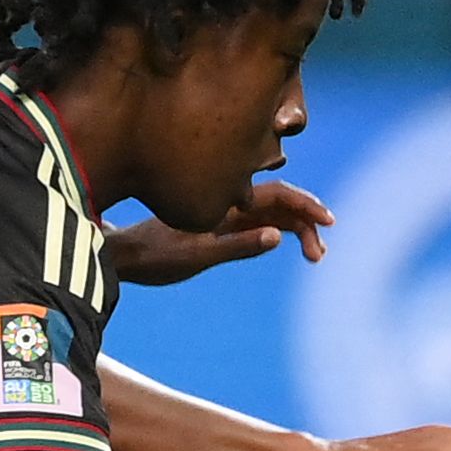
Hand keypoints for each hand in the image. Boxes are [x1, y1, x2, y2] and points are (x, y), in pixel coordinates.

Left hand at [107, 178, 333, 284]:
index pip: (277, 195)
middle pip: (280, 201)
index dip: (305, 206)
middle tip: (320, 251)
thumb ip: (236, 245)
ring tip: (316, 254)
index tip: (326, 222)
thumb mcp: (195, 255)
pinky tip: (290, 243)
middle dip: (306, 221)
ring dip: (297, 229)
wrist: (124, 255)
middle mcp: (229, 201)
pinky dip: (280, 230)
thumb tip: (277, 237)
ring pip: (272, 212)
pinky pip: (259, 221)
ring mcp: (227, 212)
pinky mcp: (222, 224)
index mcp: (225, 201)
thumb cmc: (154, 256)